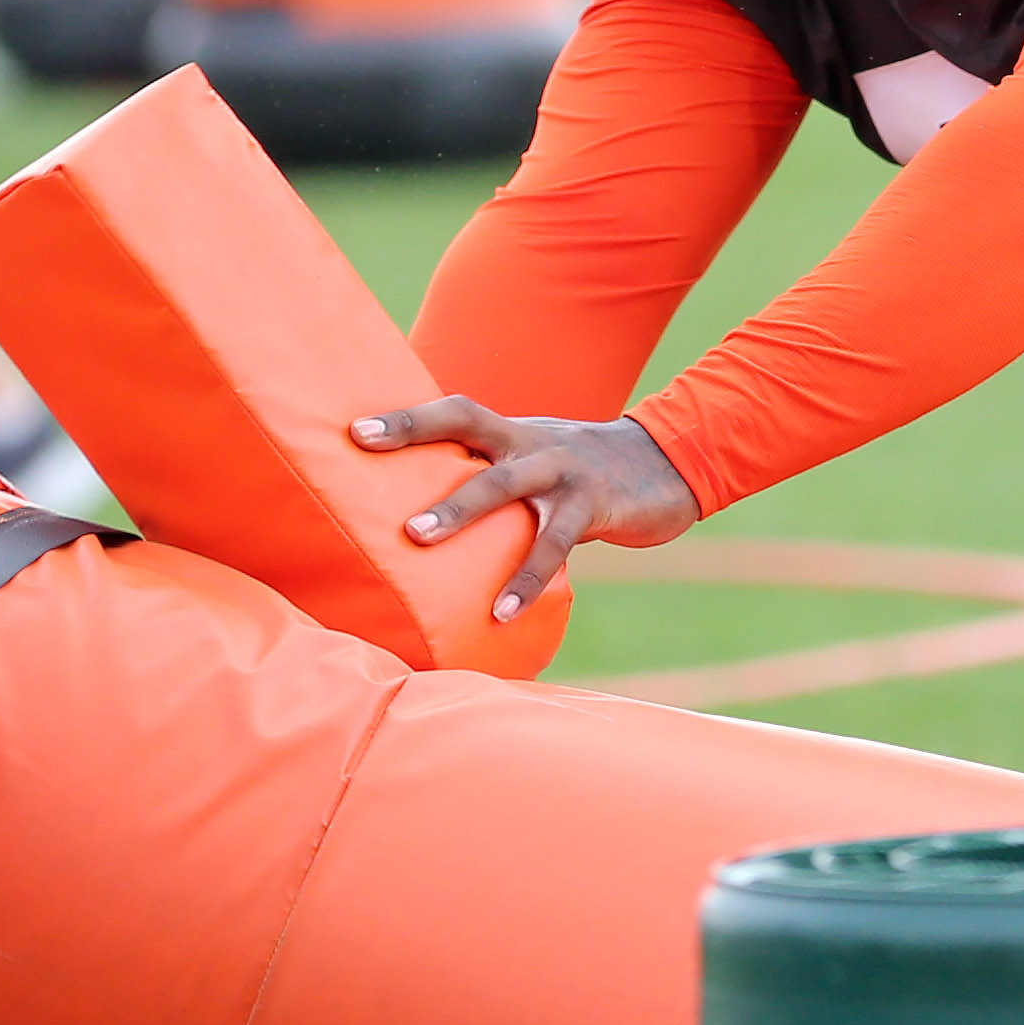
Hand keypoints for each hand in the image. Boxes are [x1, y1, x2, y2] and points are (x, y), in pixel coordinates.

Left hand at [351, 397, 700, 623]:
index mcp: (511, 431)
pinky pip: (554, 545)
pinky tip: (501, 613)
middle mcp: (530, 441)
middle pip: (468, 424)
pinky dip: (526, 580)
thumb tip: (420, 524)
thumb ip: (487, 481)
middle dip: (415, 437)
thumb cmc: (579, 475)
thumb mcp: (533, 463)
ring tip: (418, 541)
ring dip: (460, 509)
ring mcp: (562, 471)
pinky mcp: (593, 505)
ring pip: (505, 485)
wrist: (668, 466)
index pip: (453, 411)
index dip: (406, 418)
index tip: (355, 429)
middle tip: (364, 449)